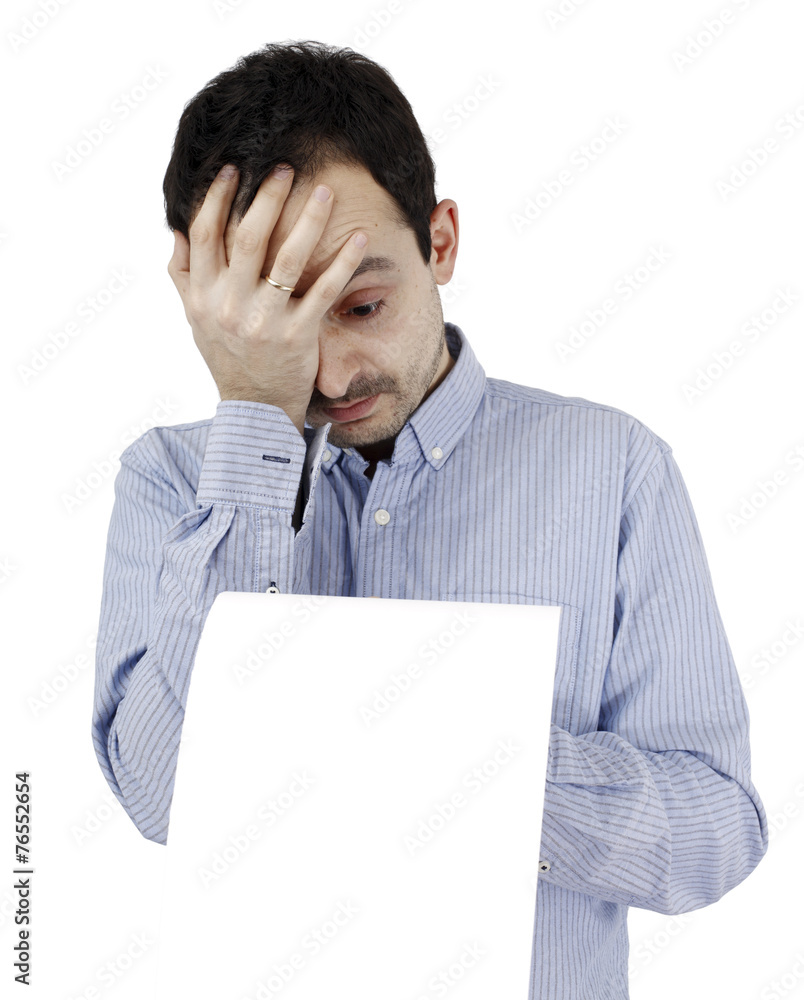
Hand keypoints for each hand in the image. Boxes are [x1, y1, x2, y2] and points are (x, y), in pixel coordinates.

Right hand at [167, 163, 367, 435]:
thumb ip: (184, 274)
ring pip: (287, 258)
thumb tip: (176, 228)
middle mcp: (230, 306)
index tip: (234, 169)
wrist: (256, 410)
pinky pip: (324, 290)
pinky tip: (360, 237)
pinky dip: (344, 261)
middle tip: (285, 167)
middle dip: (267, 196)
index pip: (205, 233)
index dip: (217, 196)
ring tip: (324, 191)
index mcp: (203, 296)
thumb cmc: (228, 357)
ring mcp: (264, 321)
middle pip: (248, 237)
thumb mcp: (196, 319)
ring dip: (309, 219)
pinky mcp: (298, 336)